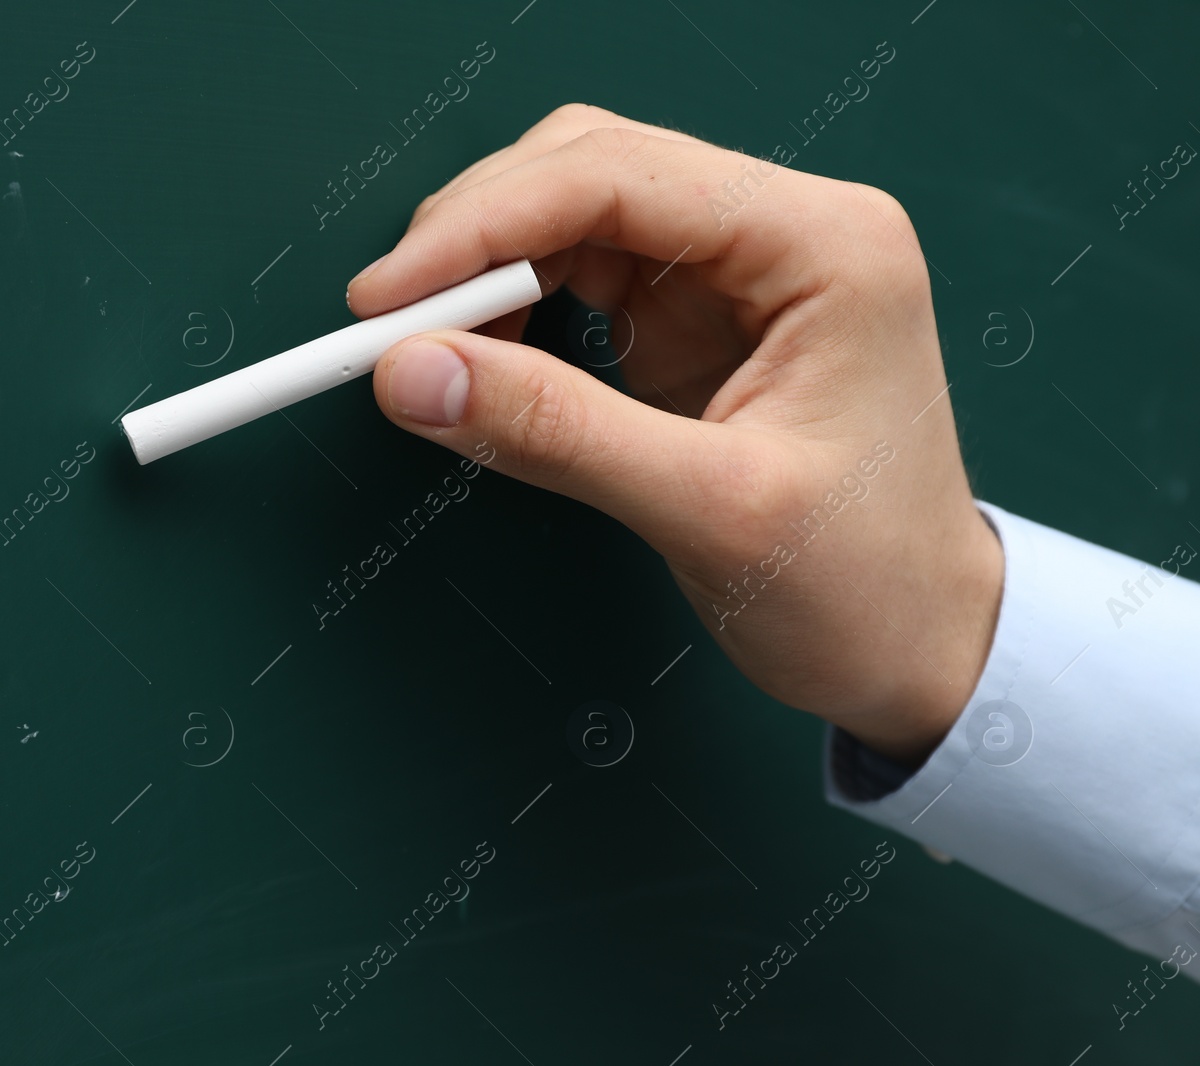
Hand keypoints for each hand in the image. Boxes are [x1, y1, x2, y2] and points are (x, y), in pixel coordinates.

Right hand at [347, 104, 1002, 763]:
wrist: (924, 649)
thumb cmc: (865, 587)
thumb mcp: (709, 511)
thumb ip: (554, 434)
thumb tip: (411, 373)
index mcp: (822, 245)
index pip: (619, 176)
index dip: (484, 225)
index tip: (388, 297)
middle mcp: (785, 234)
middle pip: (592, 170)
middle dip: (478, 236)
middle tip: (393, 323)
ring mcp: (742, 273)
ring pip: (577, 215)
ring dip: (490, 271)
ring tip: (436, 352)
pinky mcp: (704, 319)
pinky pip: (586, 276)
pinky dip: (518, 310)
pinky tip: (490, 358)